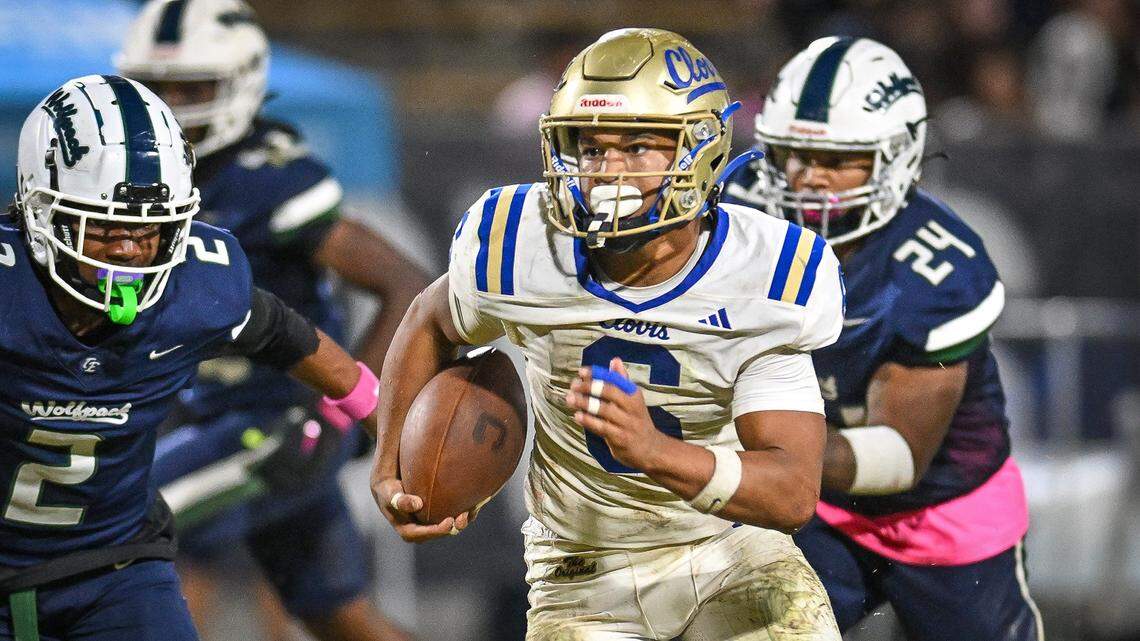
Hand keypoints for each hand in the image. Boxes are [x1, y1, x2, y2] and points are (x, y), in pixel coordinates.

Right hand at [370, 473, 469, 542]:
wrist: (390, 486)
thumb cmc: (389, 490)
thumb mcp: (390, 494)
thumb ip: (401, 500)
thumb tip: (417, 504)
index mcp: (409, 532)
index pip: (426, 535)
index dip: (439, 530)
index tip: (449, 521)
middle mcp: (423, 531)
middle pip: (442, 532)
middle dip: (456, 526)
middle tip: (465, 515)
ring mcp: (432, 524)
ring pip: (452, 526)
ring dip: (464, 519)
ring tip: (473, 508)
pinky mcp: (439, 515)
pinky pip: (454, 515)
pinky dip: (464, 509)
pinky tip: (475, 500)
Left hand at [565, 357, 662, 471]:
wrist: (651, 449)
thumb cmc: (636, 421)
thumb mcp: (633, 400)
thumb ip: (622, 381)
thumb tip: (615, 360)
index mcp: (634, 394)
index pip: (614, 379)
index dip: (597, 374)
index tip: (581, 372)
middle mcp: (632, 407)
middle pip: (609, 392)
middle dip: (589, 387)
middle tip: (573, 386)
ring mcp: (627, 423)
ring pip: (603, 410)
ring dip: (585, 403)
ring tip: (570, 398)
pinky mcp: (621, 439)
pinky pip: (602, 427)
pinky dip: (589, 421)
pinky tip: (577, 416)